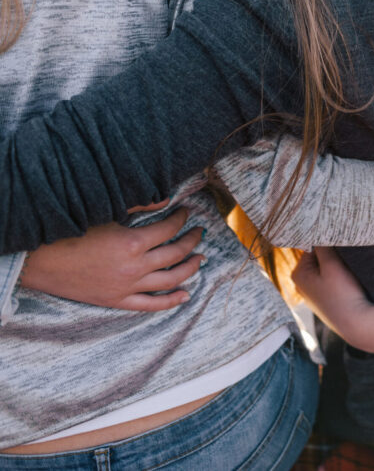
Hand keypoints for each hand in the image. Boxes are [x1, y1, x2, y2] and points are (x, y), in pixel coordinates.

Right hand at [20, 208, 204, 311]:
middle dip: (191, 241)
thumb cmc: (71, 233)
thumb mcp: (106, 215)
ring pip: (170, 280)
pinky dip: (170, 301)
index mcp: (132, 243)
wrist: (40, 261)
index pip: (169, 229)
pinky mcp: (117, 301)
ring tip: (200, 259)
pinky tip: (185, 295)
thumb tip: (167, 200)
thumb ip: (138, 206)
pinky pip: (150, 305)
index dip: (181, 219)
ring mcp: (127, 287)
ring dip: (189, 269)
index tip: (185, 213)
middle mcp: (134, 267)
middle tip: (199, 233)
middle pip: (175, 254)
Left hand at [292, 248, 370, 343]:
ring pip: (326, 270)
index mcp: (298, 274)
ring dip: (338, 269)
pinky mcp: (324, 301)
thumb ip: (323, 245)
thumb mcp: (332, 264)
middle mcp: (300, 285)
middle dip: (333, 258)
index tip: (342, 251)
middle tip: (346, 264)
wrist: (356, 324)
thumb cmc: (342, 294)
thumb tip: (318, 230)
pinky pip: (331, 282)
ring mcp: (312, 294)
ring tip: (347, 276)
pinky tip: (348, 287)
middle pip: (319, 259)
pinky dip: (339, 280)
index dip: (330, 246)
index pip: (313, 246)